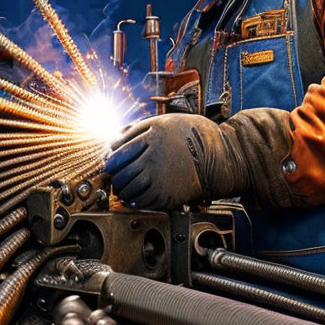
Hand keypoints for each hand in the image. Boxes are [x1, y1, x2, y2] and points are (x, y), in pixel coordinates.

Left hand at [105, 114, 244, 209]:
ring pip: (129, 190)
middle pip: (121, 174)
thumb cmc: (186, 135)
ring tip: (124, 187)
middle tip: (115, 177)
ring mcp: (161, 178)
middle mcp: (154, 159)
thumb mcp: (159, 122)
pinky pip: (142, 202)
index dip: (110, 162)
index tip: (110, 164)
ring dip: (122, 190)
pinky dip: (133, 201)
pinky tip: (134, 195)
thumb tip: (110, 146)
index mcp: (151, 138)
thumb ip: (133, 131)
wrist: (214, 154)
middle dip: (114, 177)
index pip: (117, 155)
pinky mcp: (168, 195)